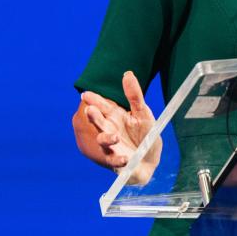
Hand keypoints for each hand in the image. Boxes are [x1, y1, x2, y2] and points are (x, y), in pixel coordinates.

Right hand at [80, 71, 161, 185]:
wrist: (150, 160)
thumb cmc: (145, 134)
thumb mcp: (143, 113)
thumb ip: (135, 95)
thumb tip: (127, 73)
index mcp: (114, 116)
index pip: (102, 106)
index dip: (94, 100)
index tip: (86, 94)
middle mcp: (110, 130)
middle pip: (98, 122)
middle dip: (93, 116)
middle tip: (89, 109)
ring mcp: (112, 146)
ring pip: (103, 141)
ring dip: (106, 139)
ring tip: (114, 136)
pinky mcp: (117, 161)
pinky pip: (115, 161)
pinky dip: (119, 160)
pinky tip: (125, 157)